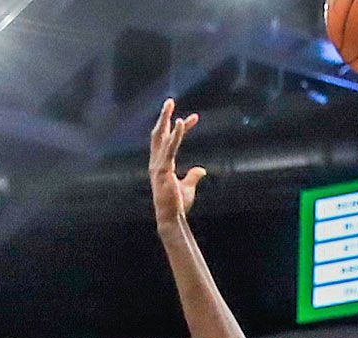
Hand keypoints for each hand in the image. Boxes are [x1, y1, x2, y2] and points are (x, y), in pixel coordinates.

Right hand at [149, 98, 206, 221]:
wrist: (172, 216)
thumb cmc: (177, 204)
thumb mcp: (188, 187)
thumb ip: (193, 176)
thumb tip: (201, 169)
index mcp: (160, 164)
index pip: (169, 141)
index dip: (179, 129)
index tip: (192, 118)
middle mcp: (156, 161)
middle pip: (158, 134)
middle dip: (163, 117)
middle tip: (169, 101)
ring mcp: (158, 164)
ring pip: (161, 137)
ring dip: (165, 119)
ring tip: (169, 104)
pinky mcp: (163, 169)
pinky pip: (170, 148)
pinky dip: (175, 134)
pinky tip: (180, 122)